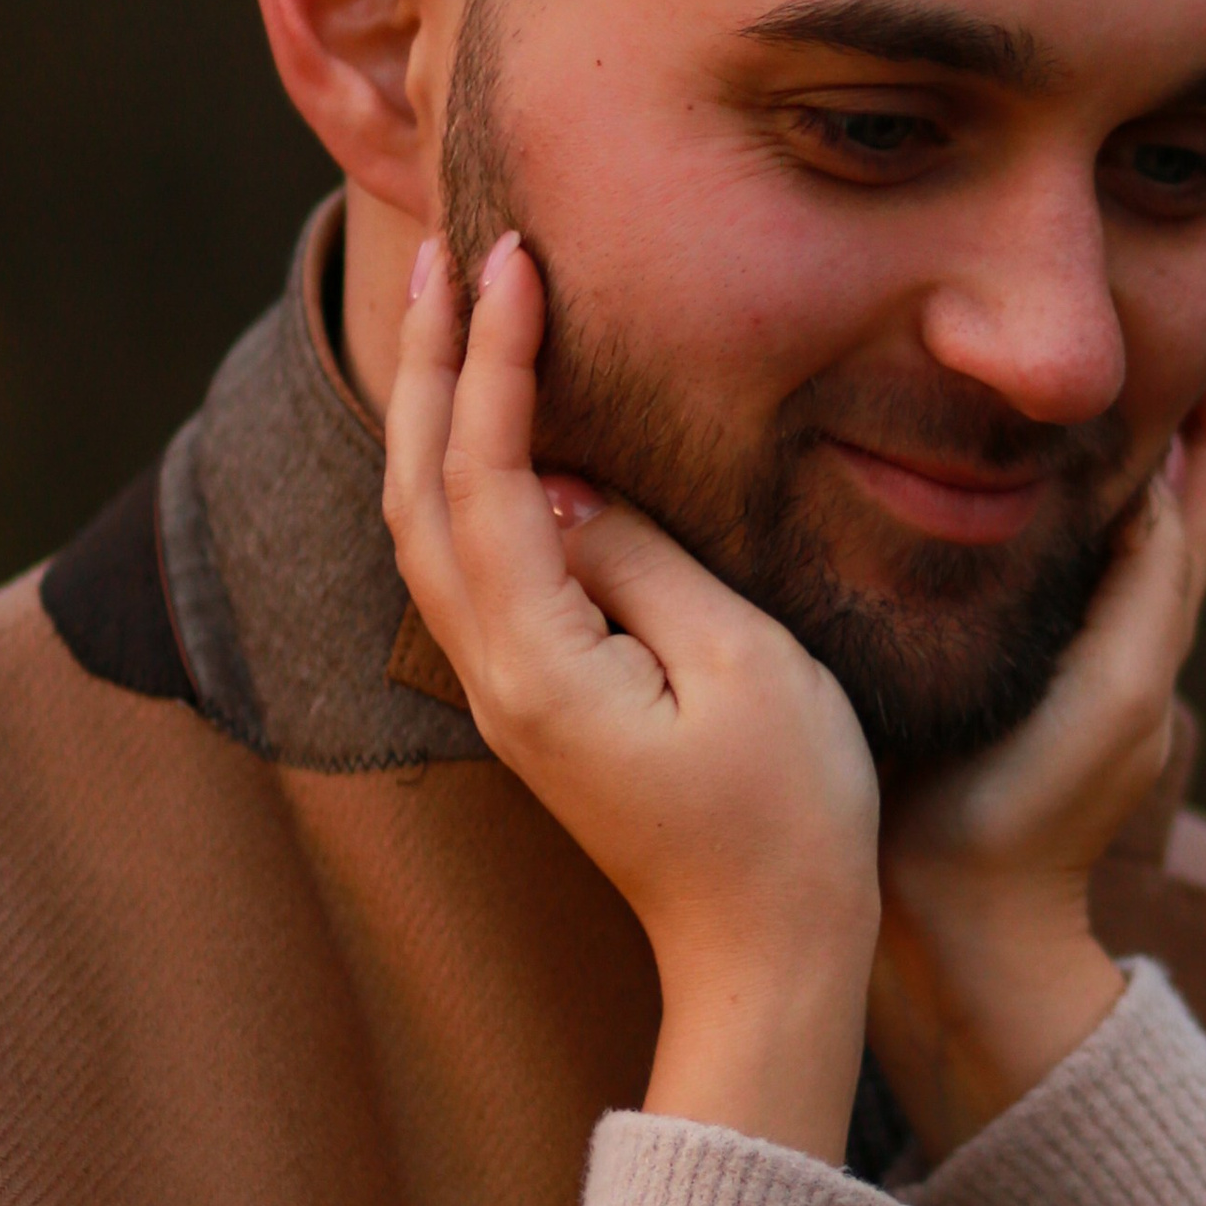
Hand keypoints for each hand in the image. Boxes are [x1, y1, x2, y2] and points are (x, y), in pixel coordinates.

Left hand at [383, 234, 881, 1158]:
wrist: (764, 958)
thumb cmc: (785, 820)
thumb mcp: (744, 665)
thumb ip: (644, 558)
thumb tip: (568, 484)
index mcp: (537, 662)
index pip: (486, 475)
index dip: (491, 359)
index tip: (512, 259)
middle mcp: (494, 676)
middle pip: (421, 491)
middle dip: (433, 362)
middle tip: (450, 248)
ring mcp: (506, 695)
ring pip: (430, 529)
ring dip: (438, 412)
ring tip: (457, 310)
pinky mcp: (537, 703)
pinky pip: (470, 565)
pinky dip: (466, 474)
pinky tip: (496, 426)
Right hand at [868, 334, 1205, 1163]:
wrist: (941, 921)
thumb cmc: (1034, 818)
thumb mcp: (1114, 693)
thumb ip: (1144, 586)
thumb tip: (1164, 468)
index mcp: (1158, 608)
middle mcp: (1106, 603)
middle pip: (1140, 449)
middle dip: (1131, 358)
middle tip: (1105, 263)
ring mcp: (1034, 620)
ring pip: (1057, 481)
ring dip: (1048, 400)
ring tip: (1016, 313)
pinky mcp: (960, 636)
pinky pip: (975, 525)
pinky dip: (974, 466)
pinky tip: (927, 414)